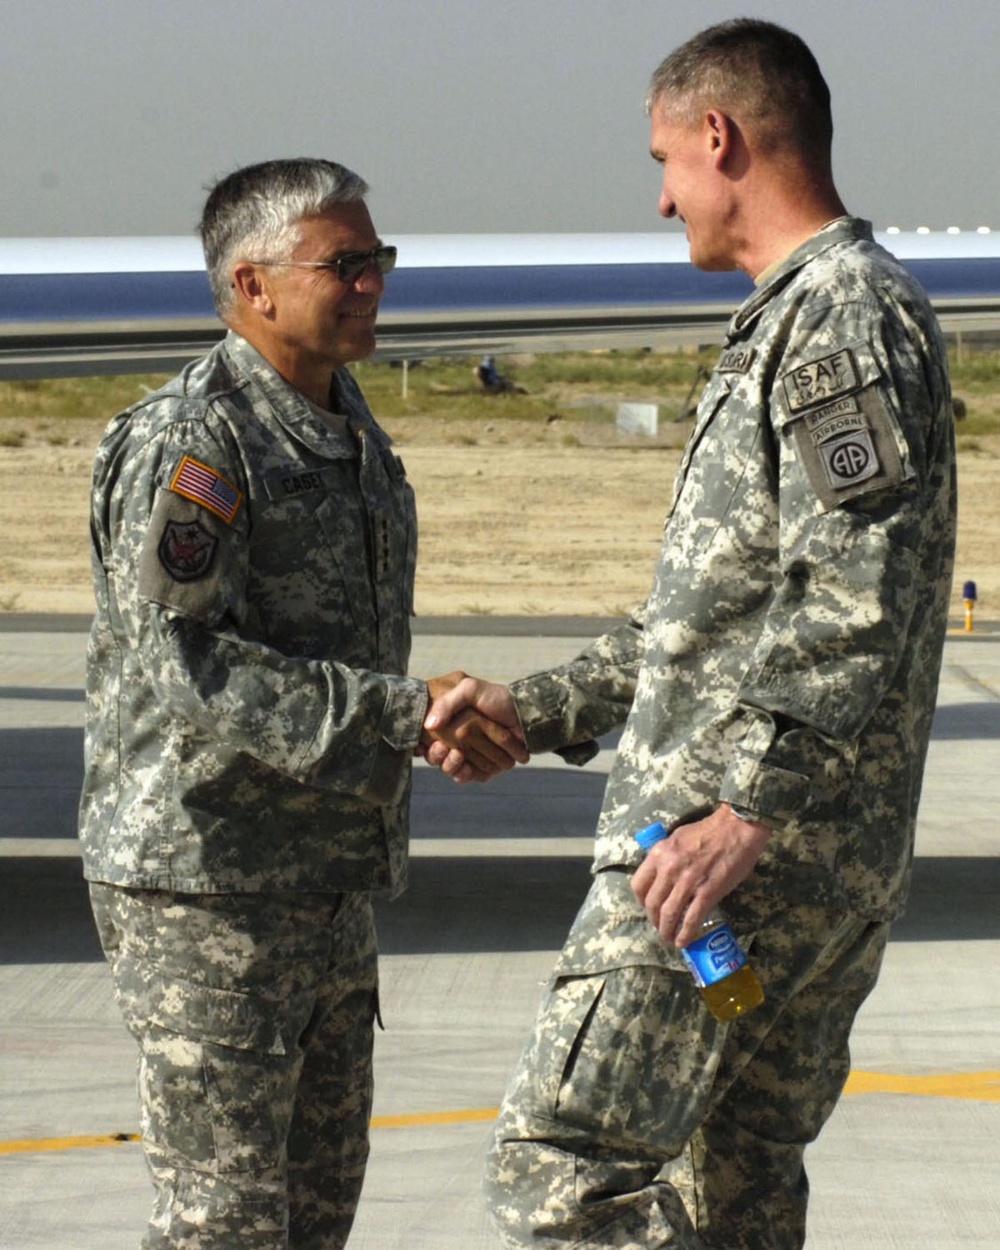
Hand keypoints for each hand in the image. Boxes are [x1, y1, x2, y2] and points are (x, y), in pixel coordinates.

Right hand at [419, 671, 528, 783]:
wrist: (525, 714)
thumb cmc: (497, 698)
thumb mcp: (470, 690)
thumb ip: (447, 703)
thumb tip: (428, 725)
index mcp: (448, 724)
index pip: (426, 740)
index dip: (423, 745)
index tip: (429, 741)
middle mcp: (456, 741)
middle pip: (436, 758)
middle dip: (436, 756)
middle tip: (443, 748)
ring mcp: (470, 756)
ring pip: (451, 769)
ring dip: (451, 766)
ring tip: (458, 756)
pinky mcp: (483, 768)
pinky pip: (469, 777)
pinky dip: (467, 774)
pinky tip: (467, 769)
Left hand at [630, 805, 770, 946]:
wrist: (736, 827)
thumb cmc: (709, 830)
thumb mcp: (677, 838)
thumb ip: (667, 857)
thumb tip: (661, 875)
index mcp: (659, 854)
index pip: (638, 884)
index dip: (641, 901)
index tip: (647, 908)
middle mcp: (669, 869)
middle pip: (652, 903)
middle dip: (654, 920)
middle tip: (660, 926)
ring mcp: (688, 882)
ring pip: (669, 914)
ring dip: (666, 930)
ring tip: (669, 938)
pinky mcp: (707, 892)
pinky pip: (691, 919)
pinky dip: (685, 934)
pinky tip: (683, 942)